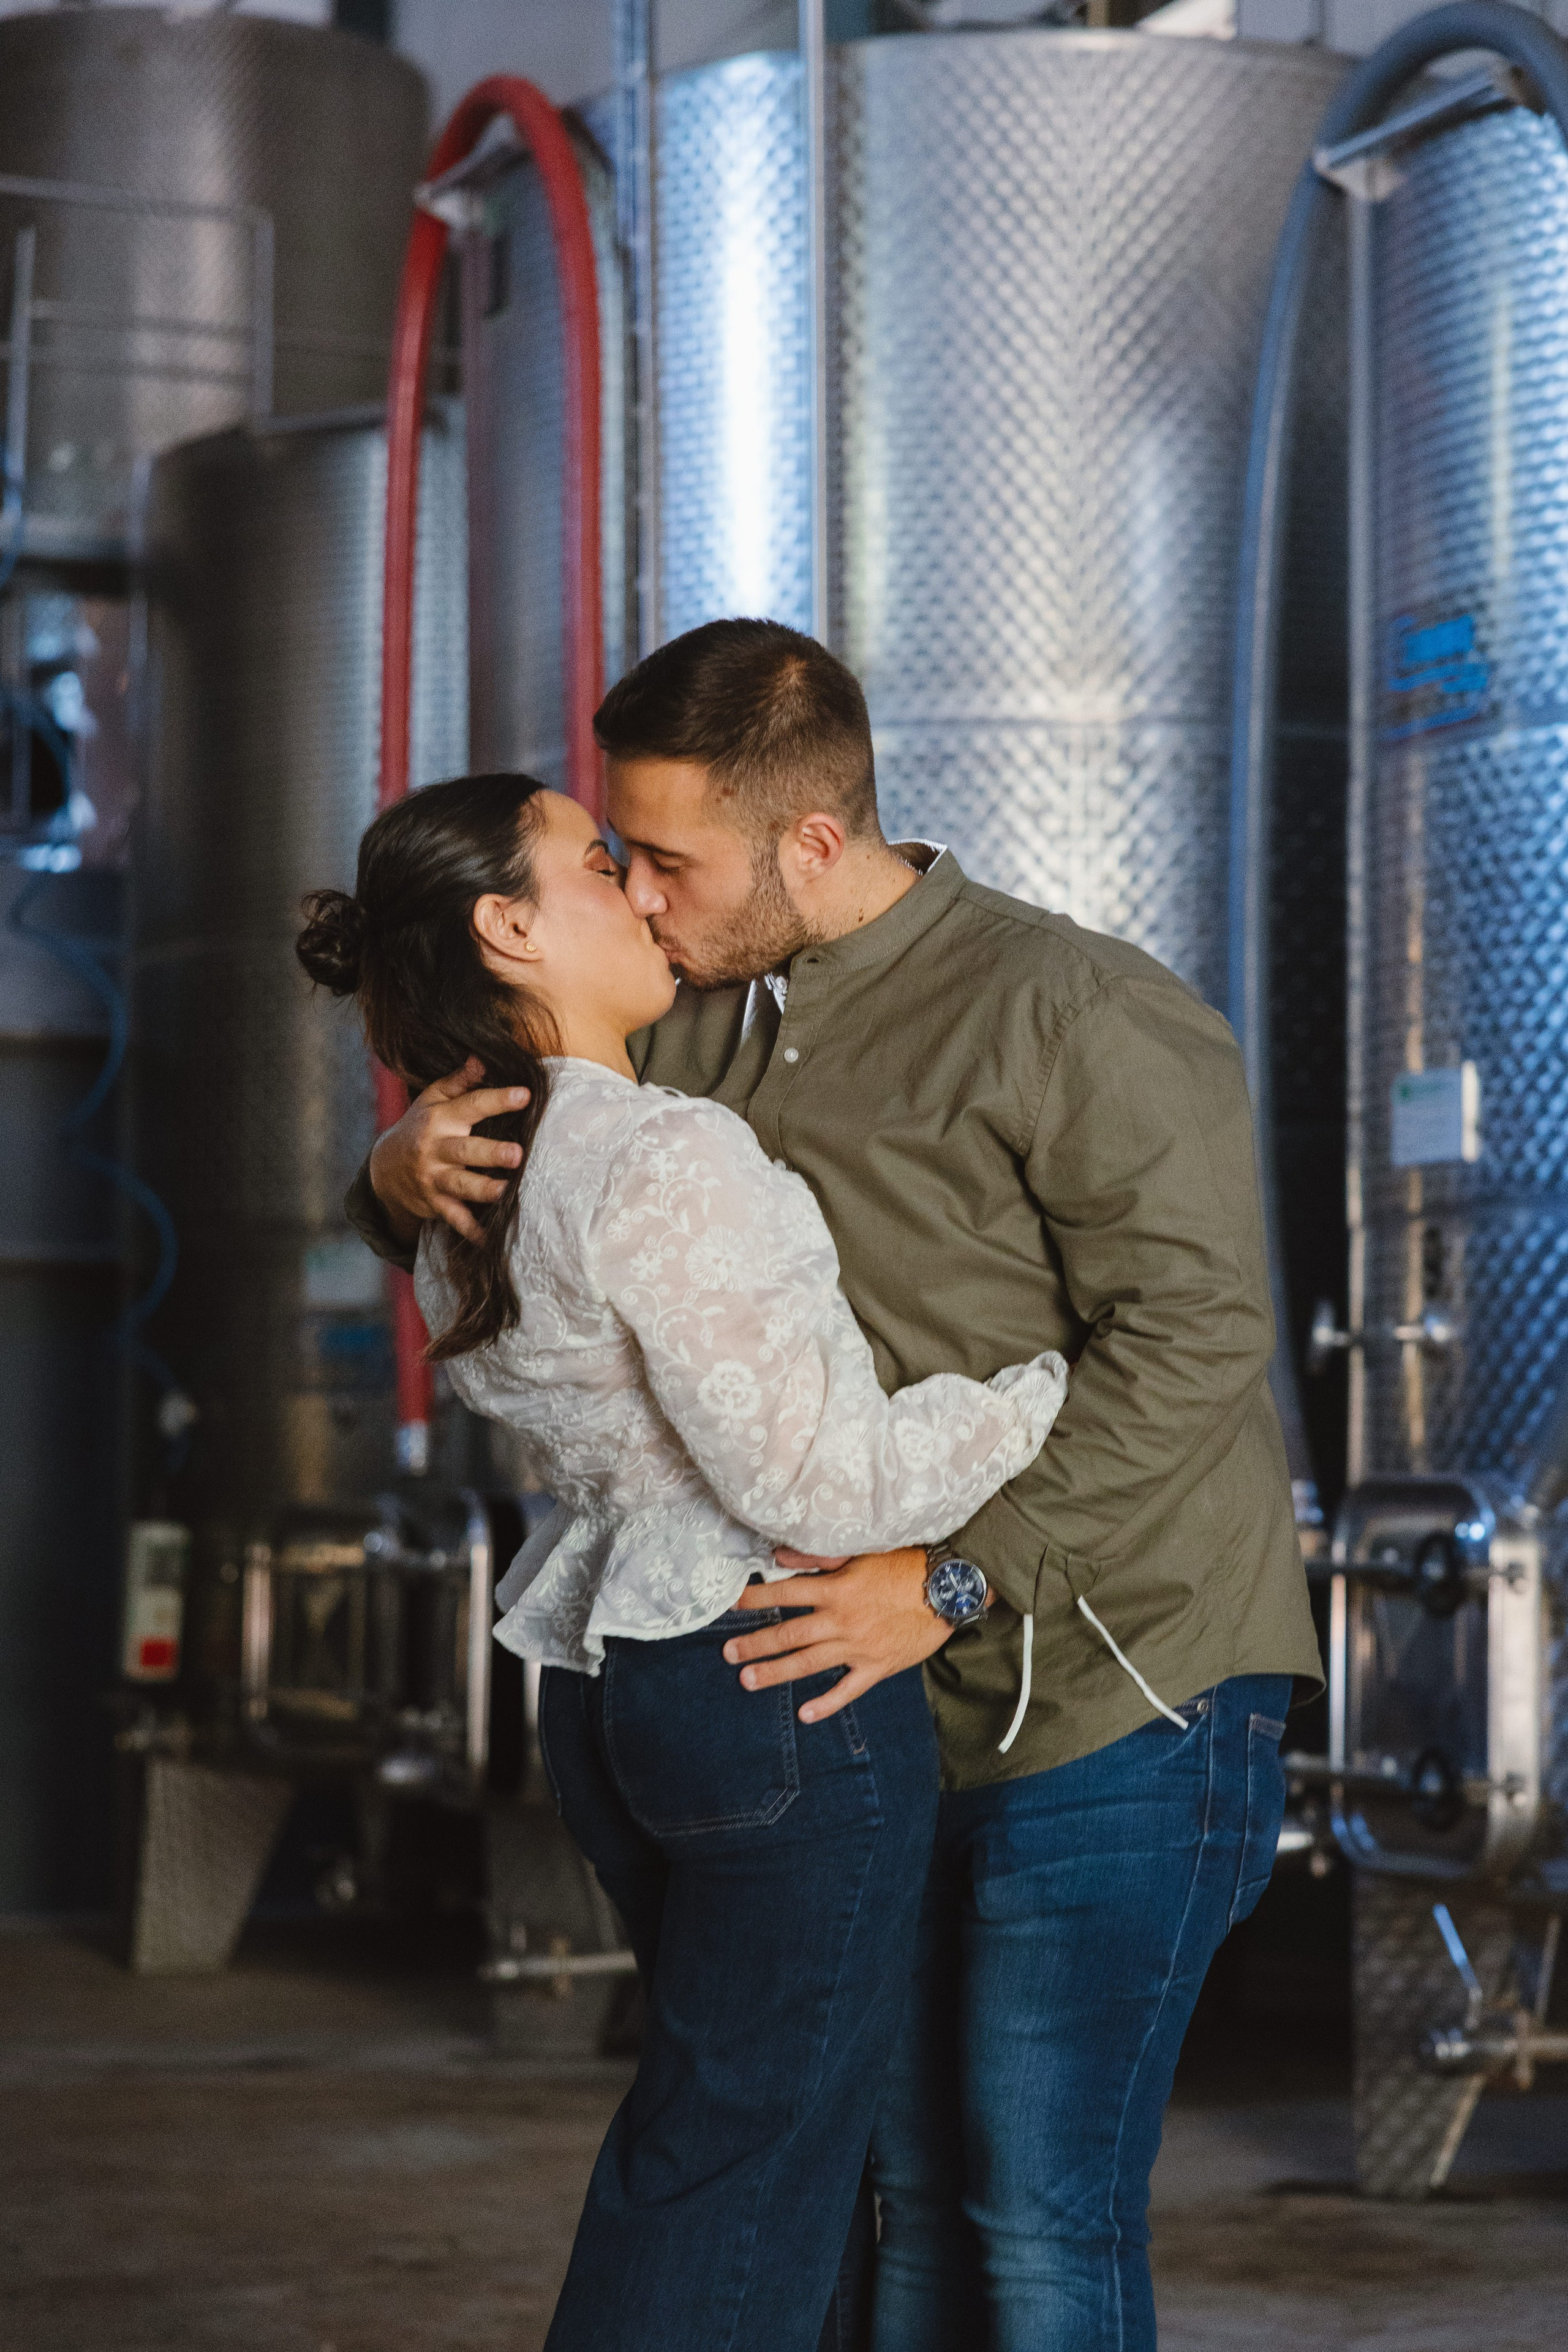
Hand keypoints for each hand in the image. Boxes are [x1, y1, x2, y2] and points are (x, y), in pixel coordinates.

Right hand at [368, 1058, 531, 1244]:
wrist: (383, 1169)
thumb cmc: (419, 1127)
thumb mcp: (431, 1100)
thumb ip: (458, 1081)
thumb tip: (482, 1058)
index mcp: (439, 1119)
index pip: (471, 1106)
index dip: (497, 1100)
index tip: (524, 1095)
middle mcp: (435, 1150)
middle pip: (465, 1151)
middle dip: (490, 1153)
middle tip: (516, 1154)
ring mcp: (433, 1179)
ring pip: (460, 1186)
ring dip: (483, 1191)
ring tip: (505, 1191)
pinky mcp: (434, 1204)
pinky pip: (453, 1219)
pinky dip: (470, 1231)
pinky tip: (488, 1240)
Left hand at [723, 1546, 948, 1723]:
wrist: (948, 1588)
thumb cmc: (906, 1564)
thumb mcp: (861, 1551)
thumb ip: (818, 1556)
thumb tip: (778, 1555)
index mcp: (836, 1589)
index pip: (784, 1593)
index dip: (755, 1598)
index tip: (730, 1604)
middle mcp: (841, 1620)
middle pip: (789, 1634)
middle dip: (755, 1643)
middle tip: (728, 1653)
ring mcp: (858, 1647)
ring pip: (809, 1662)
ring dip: (776, 1672)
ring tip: (748, 1680)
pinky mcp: (877, 1666)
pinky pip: (847, 1690)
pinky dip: (826, 1703)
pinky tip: (804, 1713)